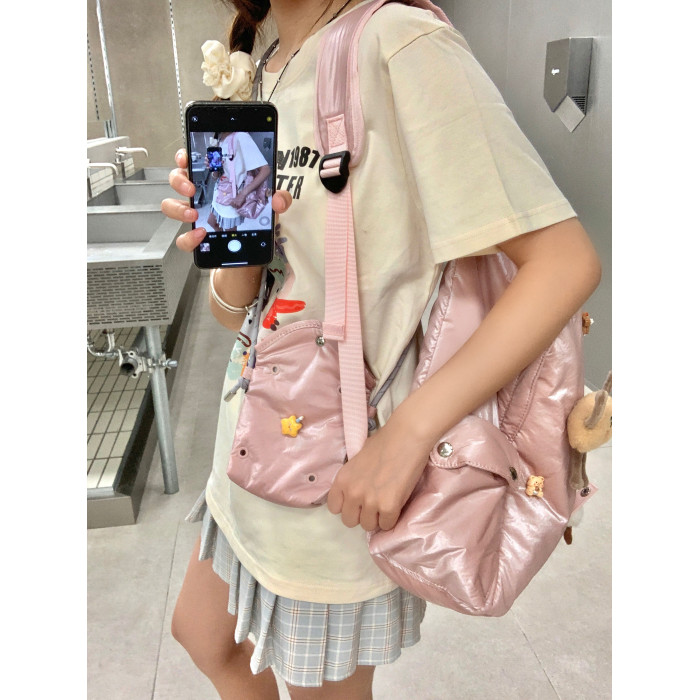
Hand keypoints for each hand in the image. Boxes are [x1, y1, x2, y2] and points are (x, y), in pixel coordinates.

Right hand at [161, 149, 291, 252]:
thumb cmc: (256, 220)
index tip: (186, 159)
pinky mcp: (196, 237)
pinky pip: (183, 238)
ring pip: (171, 206)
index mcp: (215, 180)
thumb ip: (279, 198)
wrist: (252, 251)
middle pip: (176, 179)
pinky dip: (188, 237)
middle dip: (179, 181)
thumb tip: (278, 199)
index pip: (193, 161)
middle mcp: (201, 195)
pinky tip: (200, 235)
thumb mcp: (270, 206)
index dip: (184, 157)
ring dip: (178, 208)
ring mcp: (195, 215)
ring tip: (193, 214)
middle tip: (191, 189)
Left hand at [326, 418, 433, 530]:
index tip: (357, 501)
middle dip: (361, 514)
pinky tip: (396, 504)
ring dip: (377, 517)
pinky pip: (386, 525)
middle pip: (349, 521)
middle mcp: (352, 492)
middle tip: (374, 503)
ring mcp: (369, 501)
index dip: (347, 506)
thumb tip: (357, 487)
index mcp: (342, 479)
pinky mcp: (388, 507)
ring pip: (368, 526)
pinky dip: (391, 518)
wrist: (406, 437)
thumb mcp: (358, 459)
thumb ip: (354, 477)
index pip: (334, 508)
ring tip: (387, 502)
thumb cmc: (385, 442)